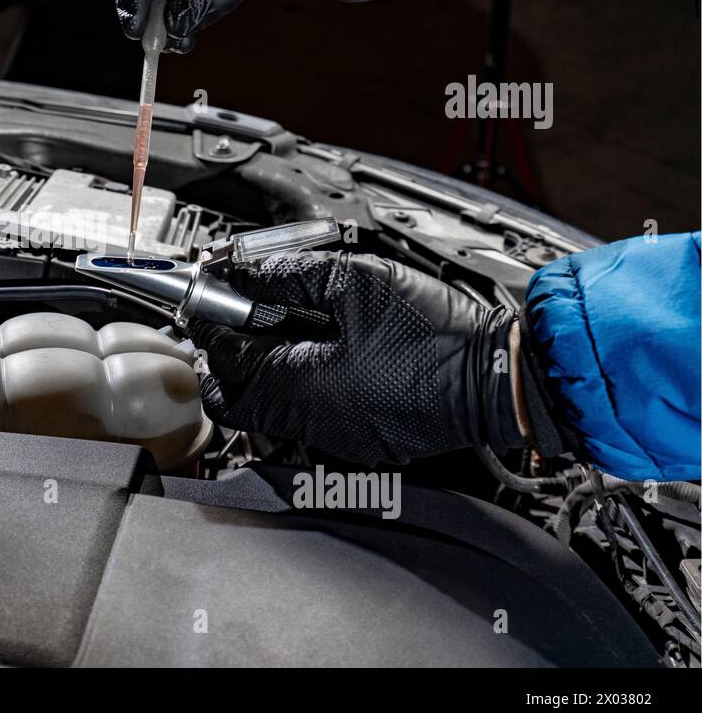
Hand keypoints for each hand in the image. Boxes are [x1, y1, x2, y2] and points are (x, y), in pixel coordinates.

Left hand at [188, 251, 525, 465]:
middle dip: (229, 353)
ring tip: (288, 320)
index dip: (211, 320)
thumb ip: (288, 276)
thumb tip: (245, 274)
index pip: (223, 360)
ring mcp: (335, 437)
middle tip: (241, 312)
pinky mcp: (360, 438)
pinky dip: (301, 379)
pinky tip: (325, 345)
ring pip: (272, 406)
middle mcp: (308, 423)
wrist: (501, 379)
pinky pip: (309, 412)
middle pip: (236, 396)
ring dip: (266, 364)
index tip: (212, 292)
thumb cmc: (438, 335)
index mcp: (297, 388)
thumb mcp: (356, 283)